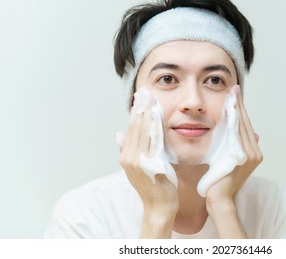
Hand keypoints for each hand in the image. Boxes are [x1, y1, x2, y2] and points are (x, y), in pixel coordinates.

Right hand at [119, 97, 177, 237]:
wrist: (158, 205)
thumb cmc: (151, 186)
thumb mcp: (135, 167)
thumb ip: (126, 149)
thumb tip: (117, 133)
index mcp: (125, 156)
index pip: (130, 129)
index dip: (135, 111)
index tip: (139, 97)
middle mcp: (129, 157)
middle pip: (135, 127)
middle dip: (141, 107)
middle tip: (145, 90)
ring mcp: (138, 161)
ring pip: (143, 131)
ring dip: (147, 112)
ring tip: (150, 97)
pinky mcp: (151, 163)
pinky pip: (154, 140)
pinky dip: (155, 126)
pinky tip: (157, 114)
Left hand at [205, 85, 262, 237]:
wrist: (219, 198)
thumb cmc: (218, 181)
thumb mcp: (227, 160)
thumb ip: (235, 147)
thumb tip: (246, 134)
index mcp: (253, 152)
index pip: (245, 126)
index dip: (240, 110)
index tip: (234, 95)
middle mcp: (255, 152)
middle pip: (246, 123)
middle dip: (239, 105)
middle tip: (234, 88)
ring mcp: (252, 155)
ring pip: (242, 126)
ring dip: (237, 109)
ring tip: (233, 94)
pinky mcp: (245, 157)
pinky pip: (238, 135)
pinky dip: (235, 121)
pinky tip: (231, 109)